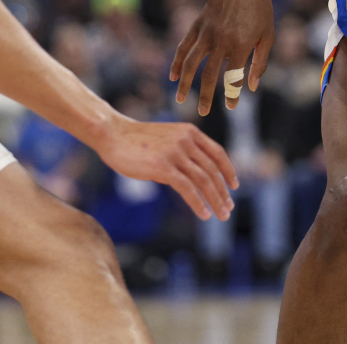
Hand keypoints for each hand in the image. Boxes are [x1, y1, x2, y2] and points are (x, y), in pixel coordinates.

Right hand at [93, 112, 238, 220]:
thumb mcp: (166, 139)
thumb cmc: (136, 140)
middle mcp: (186, 140)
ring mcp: (175, 153)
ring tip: (221, 215)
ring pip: (204, 180)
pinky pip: (187, 188)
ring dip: (215, 200)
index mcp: (189, 132)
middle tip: (229, 208)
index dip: (228, 170)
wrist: (112, 134)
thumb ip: (182, 151)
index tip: (234, 186)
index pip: (217, 153)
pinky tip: (204, 214)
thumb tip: (194, 177)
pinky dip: (198, 203)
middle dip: (223, 191)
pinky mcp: (163, 166)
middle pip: (213, 169)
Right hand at [171, 0, 273, 114]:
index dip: (232, 95)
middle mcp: (221, 41)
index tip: (231, 106)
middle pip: (209, 75)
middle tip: (203, 113)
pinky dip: (177, 61)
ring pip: (191, 63)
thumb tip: (251, 87)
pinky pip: (184, 46)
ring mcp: (207, 32)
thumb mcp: (268, 36)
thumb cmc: (261, 9)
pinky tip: (173, 75)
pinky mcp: (198, 24)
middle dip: (206, 97)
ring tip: (181, 100)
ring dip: (185, 84)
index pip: (233, 78)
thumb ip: (259, 62)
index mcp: (240, 45)